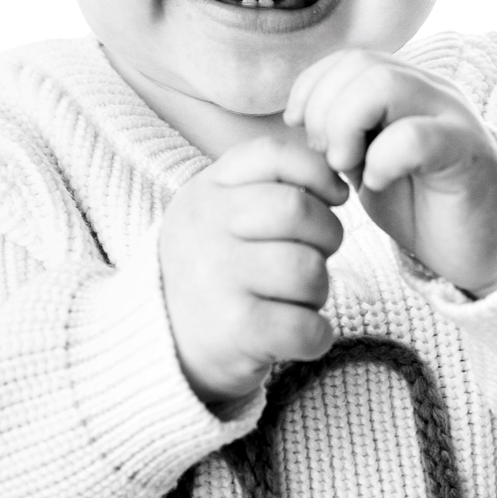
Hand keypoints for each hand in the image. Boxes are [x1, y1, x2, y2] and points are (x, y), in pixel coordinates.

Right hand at [158, 138, 347, 407]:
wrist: (159, 343)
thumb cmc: (211, 269)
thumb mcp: (218, 210)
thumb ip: (268, 184)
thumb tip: (337, 181)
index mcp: (206, 191)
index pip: (273, 155)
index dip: (318, 171)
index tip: (334, 196)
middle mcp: (207, 229)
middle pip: (299, 210)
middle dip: (328, 234)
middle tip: (316, 254)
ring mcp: (219, 280)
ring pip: (309, 270)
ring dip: (318, 291)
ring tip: (294, 299)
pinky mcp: (237, 331)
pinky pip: (308, 326)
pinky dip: (317, 335)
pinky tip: (296, 333)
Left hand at [283, 49, 496, 297]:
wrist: (489, 249)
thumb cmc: (425, 206)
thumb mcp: (368, 163)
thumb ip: (343, 135)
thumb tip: (299, 117)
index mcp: (407, 88)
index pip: (348, 58)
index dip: (312, 87)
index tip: (300, 129)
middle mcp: (431, 91)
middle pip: (361, 64)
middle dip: (324, 110)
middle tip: (328, 157)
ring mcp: (451, 116)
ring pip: (384, 83)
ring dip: (346, 126)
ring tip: (346, 167)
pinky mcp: (465, 152)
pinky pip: (415, 135)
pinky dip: (381, 159)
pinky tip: (376, 183)